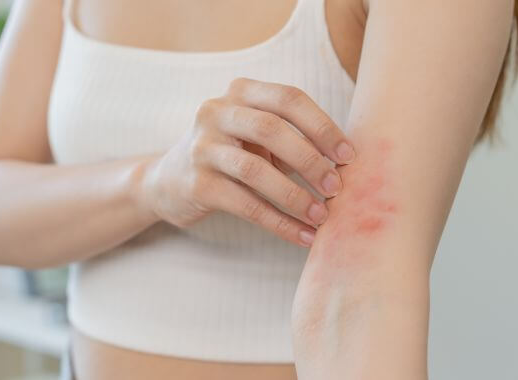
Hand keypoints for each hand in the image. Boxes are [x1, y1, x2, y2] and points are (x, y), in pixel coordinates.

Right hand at [140, 77, 355, 246]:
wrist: (169, 182)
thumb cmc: (229, 155)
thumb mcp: (255, 135)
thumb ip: (292, 136)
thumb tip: (346, 162)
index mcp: (239, 92)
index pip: (288, 99)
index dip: (322, 126)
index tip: (349, 155)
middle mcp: (216, 112)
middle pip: (272, 128)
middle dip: (310, 159)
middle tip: (337, 187)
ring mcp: (202, 148)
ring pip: (256, 169)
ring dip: (295, 195)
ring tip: (322, 216)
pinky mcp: (197, 184)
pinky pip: (245, 205)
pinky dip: (279, 223)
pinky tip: (302, 236)